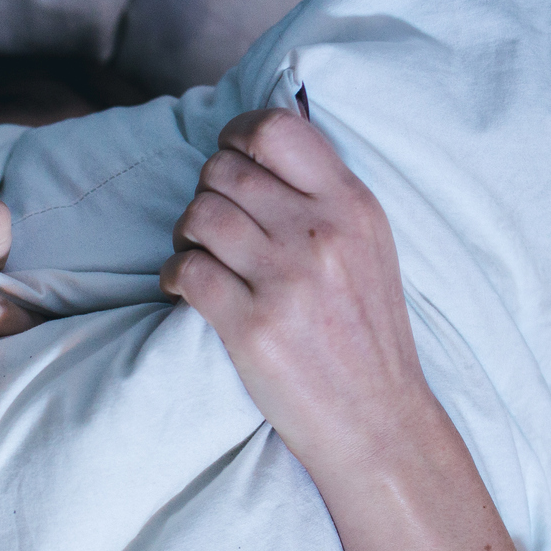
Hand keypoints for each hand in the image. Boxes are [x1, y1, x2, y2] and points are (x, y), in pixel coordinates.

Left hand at [160, 108, 435, 477]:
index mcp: (353, 206)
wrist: (377, 421)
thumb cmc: (366, 335)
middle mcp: (321, 233)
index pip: (278, 129)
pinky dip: (173, 275)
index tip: (228, 159)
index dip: (237, 135)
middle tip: (209, 225)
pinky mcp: (252, 326)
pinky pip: (186, 270)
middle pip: (225, 172)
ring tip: (197, 255)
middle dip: (205, 192)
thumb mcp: (369, 247)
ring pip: (200, 215)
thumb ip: (324, 199)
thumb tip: (260, 149)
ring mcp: (286, 280)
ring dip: (184, 233)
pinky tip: (185, 289)